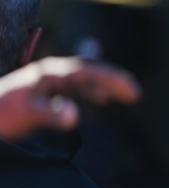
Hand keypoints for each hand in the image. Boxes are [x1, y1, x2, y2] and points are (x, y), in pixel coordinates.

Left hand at [0, 57, 140, 139]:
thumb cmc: (1, 114)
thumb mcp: (27, 114)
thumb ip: (51, 114)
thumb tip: (76, 116)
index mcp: (51, 72)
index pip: (88, 71)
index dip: (112, 79)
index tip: (130, 89)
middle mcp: (52, 72)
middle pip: (91, 71)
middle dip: (114, 80)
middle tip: (135, 94)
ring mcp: (49, 80)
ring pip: (85, 79)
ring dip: (106, 85)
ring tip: (127, 96)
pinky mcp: (46, 91)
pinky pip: (76, 87)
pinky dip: (92, 91)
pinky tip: (100, 99)